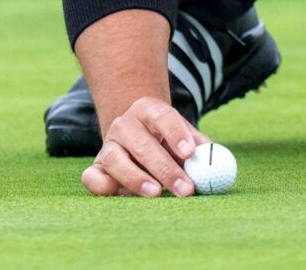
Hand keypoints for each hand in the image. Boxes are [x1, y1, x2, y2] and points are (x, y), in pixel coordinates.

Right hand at [80, 95, 206, 197]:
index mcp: (148, 110)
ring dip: (137, 179)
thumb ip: (199, 147)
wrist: (135, 134)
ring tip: (156, 194)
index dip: (176, 134)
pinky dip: (103, 186)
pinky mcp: (96, 167)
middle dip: (166, 169)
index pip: (162, 117)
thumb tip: (213, 161)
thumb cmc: (166, 140)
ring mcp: (108, 145)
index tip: (190, 153)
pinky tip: (121, 195)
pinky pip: (92, 177)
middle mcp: (124, 124)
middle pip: (143, 144)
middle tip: (185, 190)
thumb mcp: (184, 135)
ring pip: (117, 161)